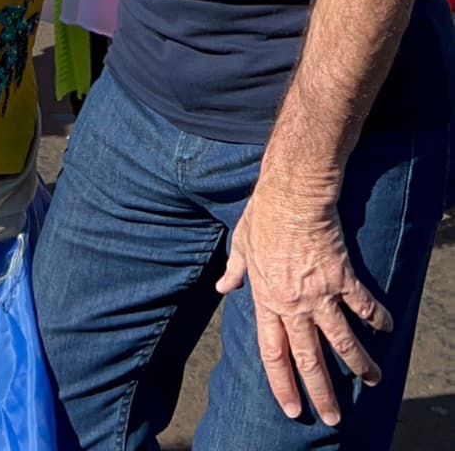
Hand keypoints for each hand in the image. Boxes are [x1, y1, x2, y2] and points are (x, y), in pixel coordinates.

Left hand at [216, 180, 391, 426]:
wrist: (292, 194)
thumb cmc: (264, 215)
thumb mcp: (241, 244)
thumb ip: (235, 270)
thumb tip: (222, 286)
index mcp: (266, 299)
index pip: (272, 352)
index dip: (282, 383)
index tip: (292, 407)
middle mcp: (292, 304)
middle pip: (308, 357)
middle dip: (321, 391)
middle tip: (333, 416)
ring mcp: (318, 293)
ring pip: (341, 340)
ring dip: (358, 363)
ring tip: (372, 380)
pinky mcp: (342, 278)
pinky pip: (363, 306)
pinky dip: (377, 319)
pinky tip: (387, 329)